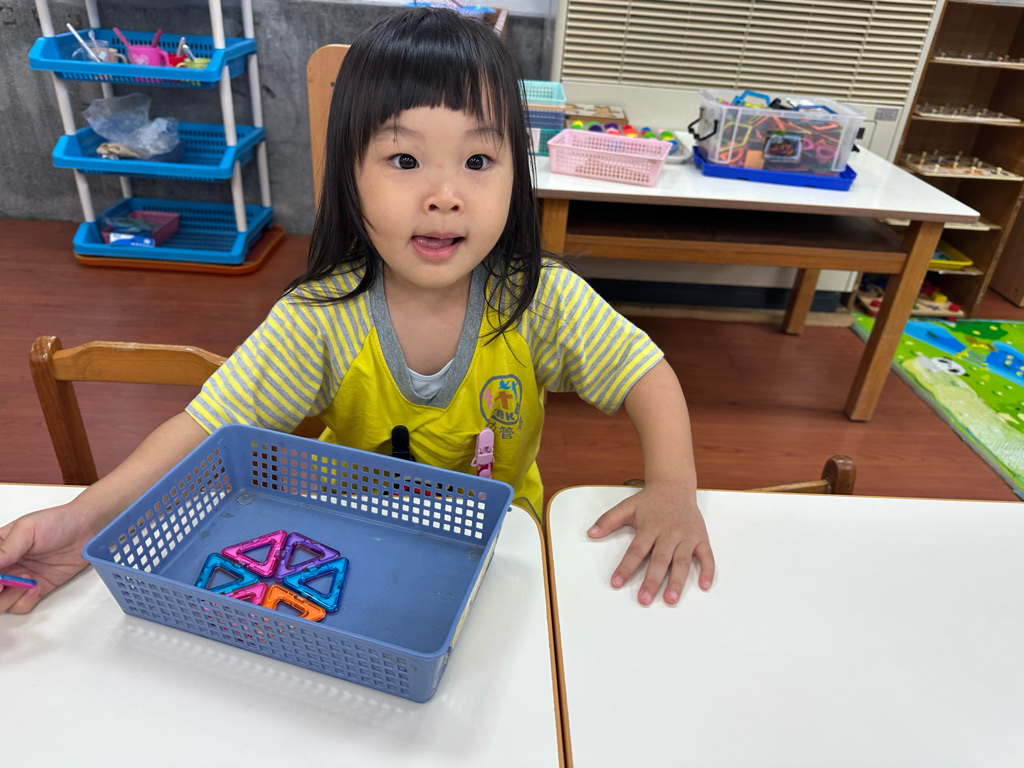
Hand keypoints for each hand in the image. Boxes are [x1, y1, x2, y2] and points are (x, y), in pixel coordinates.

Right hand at [0, 504, 95, 613]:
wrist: (87, 528)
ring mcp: (19, 580)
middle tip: (6, 584)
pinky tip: (36, 587)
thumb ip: (5, 549)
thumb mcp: (27, 529)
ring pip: (1, 603)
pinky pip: (20, 606)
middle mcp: (5, 567)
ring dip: (10, 597)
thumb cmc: (58, 521)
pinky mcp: (36, 590)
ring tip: (27, 581)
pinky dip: (25, 601)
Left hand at [588, 482, 714, 605]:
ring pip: (682, 561)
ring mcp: (686, 536)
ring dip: (677, 581)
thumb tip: (591, 533)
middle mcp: (669, 533)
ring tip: (671, 599)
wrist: (674, 485)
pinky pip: (706, 556)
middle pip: (660, 560)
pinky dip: (708, 571)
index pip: (636, 550)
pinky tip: (704, 586)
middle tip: (644, 599)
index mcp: (650, 527)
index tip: (616, 583)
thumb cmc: (650, 500)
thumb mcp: (627, 507)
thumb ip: (608, 520)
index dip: (626, 567)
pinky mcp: (700, 537)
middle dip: (652, 581)